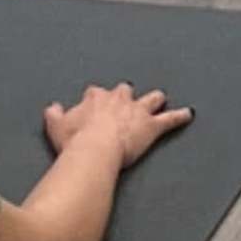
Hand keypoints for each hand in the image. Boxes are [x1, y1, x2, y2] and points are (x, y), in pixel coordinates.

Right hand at [46, 85, 192, 169]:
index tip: (94, 103)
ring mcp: (137, 111)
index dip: (96, 99)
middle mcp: (118, 99)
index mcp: (96, 99)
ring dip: (155, 100)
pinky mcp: (151, 125)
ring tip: (160, 99)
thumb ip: (53, 115)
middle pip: (125, 91)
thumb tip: (52, 108)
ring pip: (150, 99)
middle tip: (126, 101)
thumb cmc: (75, 141)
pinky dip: (179, 117)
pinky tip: (188, 115)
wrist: (95, 150)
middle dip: (126, 95)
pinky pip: (170, 119)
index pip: (96, 93)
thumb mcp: (56, 127)